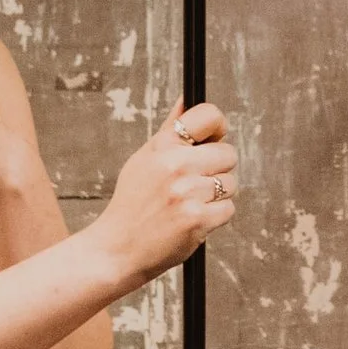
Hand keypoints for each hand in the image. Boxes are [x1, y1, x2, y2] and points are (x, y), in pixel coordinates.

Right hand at [93, 103, 237, 289]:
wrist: (117, 249)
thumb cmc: (133, 204)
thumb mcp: (143, 160)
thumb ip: (171, 131)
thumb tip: (187, 99)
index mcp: (161, 146)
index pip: (209, 116)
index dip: (218, 128)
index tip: (215, 140)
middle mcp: (174, 165)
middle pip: (228, 154)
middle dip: (219, 169)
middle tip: (195, 185)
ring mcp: (186, 192)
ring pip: (231, 183)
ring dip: (216, 197)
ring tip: (188, 205)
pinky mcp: (197, 219)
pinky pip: (228, 209)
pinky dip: (215, 218)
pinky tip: (191, 222)